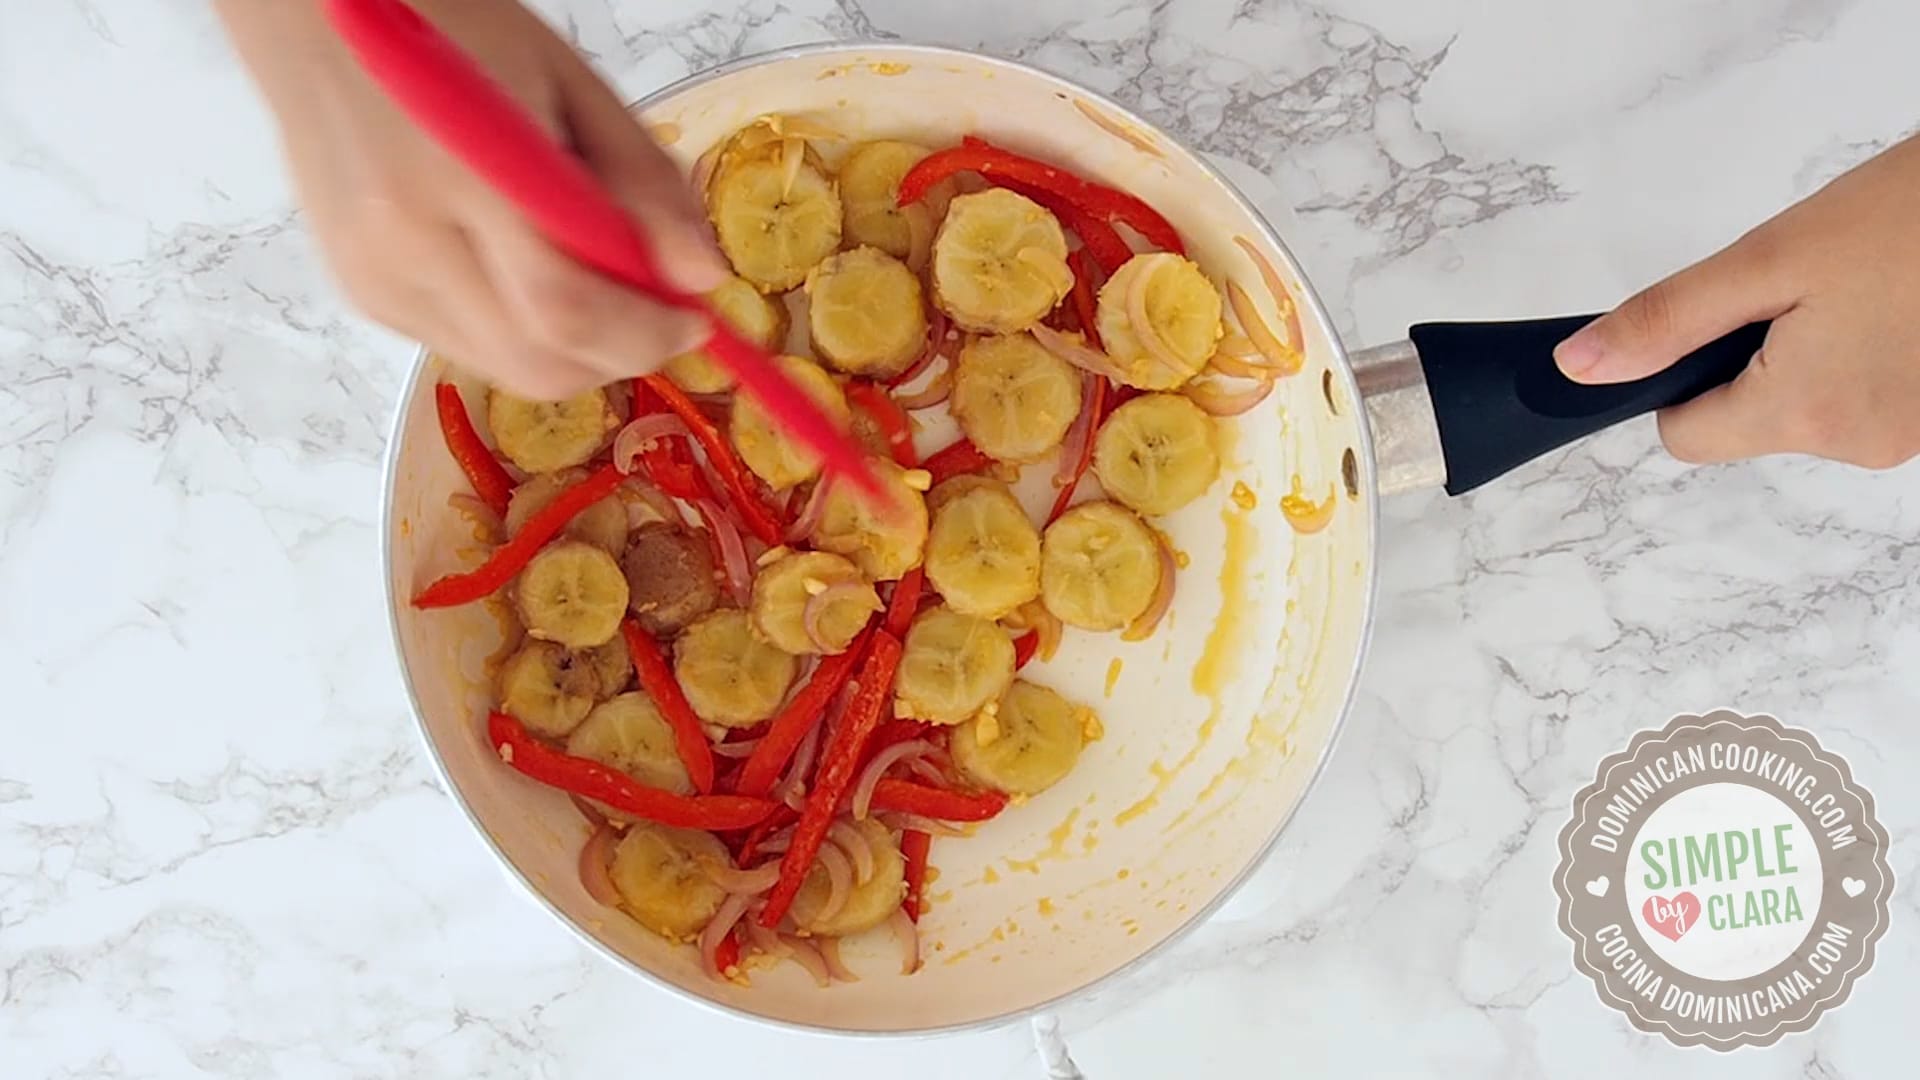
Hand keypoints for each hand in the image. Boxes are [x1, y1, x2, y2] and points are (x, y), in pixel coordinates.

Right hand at [216, 0, 727, 399]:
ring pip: (506, 370)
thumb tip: (699, 273)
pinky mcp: (363, 297)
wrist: (319, 17)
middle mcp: (403, 242)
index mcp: (460, 175)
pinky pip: (468, 349)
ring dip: (576, 351)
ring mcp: (375, 279)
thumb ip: (642, 181)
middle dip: (621, 356)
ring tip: (596, 282)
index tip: (698, 319)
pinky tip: (524, 269)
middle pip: (537, 362)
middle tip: (661, 315)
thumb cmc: (451, 29)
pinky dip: (521, 332)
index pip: (564, 305)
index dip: (646, 331)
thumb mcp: (569, 81)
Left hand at [1554, 133, 1919, 469]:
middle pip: (1748, 424)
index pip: (1686, 438)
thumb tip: (1582, 368)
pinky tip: (1887, 304)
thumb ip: (1667, 322)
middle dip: (1751, 361)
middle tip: (1800, 289)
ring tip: (1856, 289)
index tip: (1711, 325)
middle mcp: (1861, 445)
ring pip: (1807, 410)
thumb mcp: (1767, 260)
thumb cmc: (1909, 216)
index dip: (1679, 381)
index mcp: (1807, 414)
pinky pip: (1861, 398)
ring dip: (1809, 357)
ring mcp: (1906, 437)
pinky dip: (1858, 358)